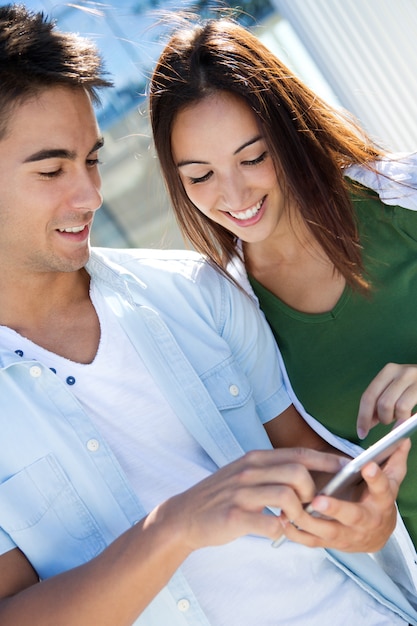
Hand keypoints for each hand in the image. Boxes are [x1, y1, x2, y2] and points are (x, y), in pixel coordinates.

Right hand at [150, 447, 346, 552]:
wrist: (185, 515)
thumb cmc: (221, 495)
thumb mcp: (245, 473)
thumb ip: (271, 470)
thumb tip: (306, 473)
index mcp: (255, 458)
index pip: (299, 454)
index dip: (326, 460)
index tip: (348, 467)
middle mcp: (249, 470)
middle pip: (297, 472)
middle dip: (312, 491)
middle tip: (309, 505)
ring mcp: (241, 493)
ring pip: (287, 496)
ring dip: (298, 514)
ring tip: (293, 521)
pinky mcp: (233, 516)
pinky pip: (269, 524)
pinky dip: (279, 531)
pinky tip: (274, 531)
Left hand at [276, 438, 410, 551]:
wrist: (375, 536)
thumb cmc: (377, 501)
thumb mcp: (390, 481)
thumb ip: (393, 459)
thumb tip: (403, 437)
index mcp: (381, 502)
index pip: (383, 489)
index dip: (376, 478)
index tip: (367, 465)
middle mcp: (366, 521)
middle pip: (353, 516)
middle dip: (336, 509)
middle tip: (319, 500)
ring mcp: (348, 535)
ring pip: (329, 531)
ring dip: (309, 522)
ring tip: (291, 509)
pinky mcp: (331, 543)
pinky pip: (312, 541)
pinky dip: (296, 533)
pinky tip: (282, 520)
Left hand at [357, 363, 416, 438]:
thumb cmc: (415, 387)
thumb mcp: (396, 390)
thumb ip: (381, 402)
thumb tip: (367, 422)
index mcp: (389, 371)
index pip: (368, 396)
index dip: (363, 417)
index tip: (361, 432)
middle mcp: (402, 371)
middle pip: (382, 403)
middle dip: (384, 419)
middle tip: (390, 422)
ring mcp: (416, 378)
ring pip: (397, 407)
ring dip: (398, 420)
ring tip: (403, 418)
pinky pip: (409, 408)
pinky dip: (407, 419)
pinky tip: (410, 419)